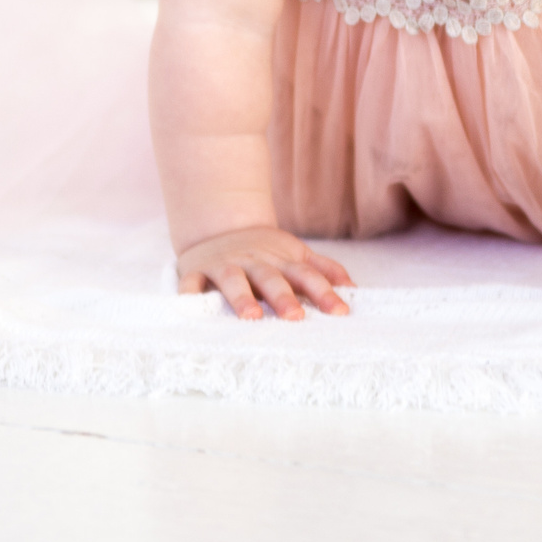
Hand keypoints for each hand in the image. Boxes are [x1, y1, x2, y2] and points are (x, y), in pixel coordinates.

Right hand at [176, 226, 353, 320]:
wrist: (220, 224)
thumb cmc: (264, 251)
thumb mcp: (296, 254)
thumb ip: (323, 270)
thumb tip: (353, 288)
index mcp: (281, 260)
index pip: (306, 275)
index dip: (324, 292)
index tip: (340, 312)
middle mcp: (254, 261)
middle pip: (271, 278)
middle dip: (283, 297)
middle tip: (296, 317)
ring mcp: (224, 265)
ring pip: (233, 279)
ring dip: (242, 297)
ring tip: (251, 316)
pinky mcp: (195, 271)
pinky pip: (190, 283)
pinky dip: (189, 295)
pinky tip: (192, 309)